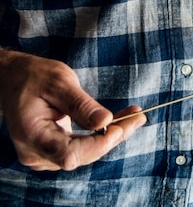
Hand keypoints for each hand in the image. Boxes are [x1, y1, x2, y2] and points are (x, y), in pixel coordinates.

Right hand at [0, 50, 145, 170]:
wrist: (14, 79)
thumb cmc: (34, 77)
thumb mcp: (59, 83)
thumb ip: (80, 104)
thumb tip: (105, 121)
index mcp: (32, 135)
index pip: (69, 154)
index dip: (98, 145)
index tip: (121, 127)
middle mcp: (35, 152)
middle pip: (80, 156)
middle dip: (113, 137)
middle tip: (139, 117)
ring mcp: (42, 154)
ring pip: (83, 152)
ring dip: (111, 135)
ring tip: (135, 116)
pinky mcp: (52, 149)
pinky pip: (80, 146)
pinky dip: (101, 134)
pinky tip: (120, 120)